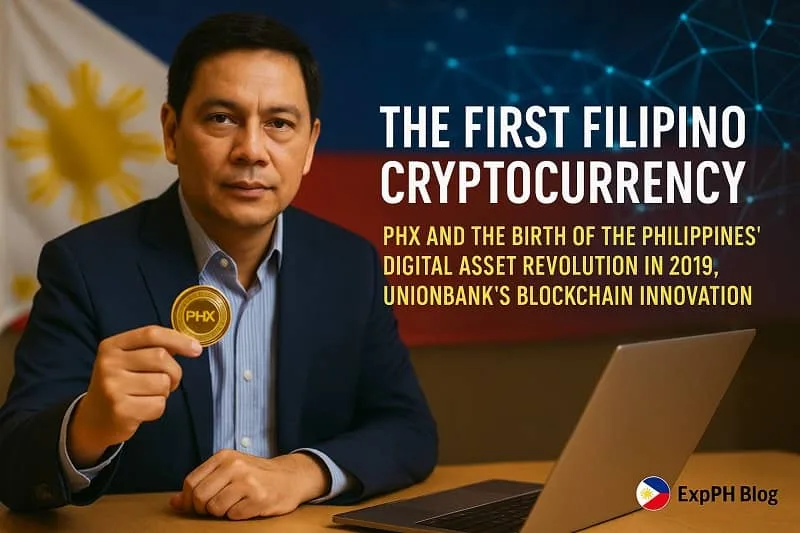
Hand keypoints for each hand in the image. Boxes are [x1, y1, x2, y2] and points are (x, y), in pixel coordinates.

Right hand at [68, 325, 202, 466]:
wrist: (93, 420)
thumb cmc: (121, 384)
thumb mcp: (128, 360)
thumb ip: (154, 348)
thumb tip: (191, 344)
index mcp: (112, 346)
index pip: (151, 333)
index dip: (178, 339)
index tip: (196, 349)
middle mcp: (109, 363)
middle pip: (161, 358)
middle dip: (174, 371)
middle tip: (168, 381)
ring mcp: (112, 387)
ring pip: (163, 383)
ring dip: (165, 391)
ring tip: (149, 394)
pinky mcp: (120, 410)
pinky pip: (159, 405)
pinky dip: (158, 407)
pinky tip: (142, 408)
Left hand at [169, 450, 329, 519]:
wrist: (290, 477)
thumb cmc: (256, 475)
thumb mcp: (228, 471)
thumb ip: (202, 483)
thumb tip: (174, 503)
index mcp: (224, 456)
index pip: (191, 482)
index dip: (189, 499)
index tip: (197, 505)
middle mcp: (235, 466)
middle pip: (199, 496)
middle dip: (203, 509)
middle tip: (215, 508)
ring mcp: (248, 481)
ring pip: (215, 508)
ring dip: (222, 513)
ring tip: (234, 505)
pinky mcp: (259, 498)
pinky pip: (233, 516)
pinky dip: (237, 516)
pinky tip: (248, 507)